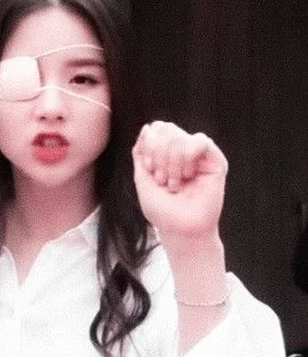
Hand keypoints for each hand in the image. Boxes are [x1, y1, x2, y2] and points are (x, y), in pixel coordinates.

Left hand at [132, 121, 227, 243]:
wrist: (180, 229)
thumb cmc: (161, 209)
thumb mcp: (141, 177)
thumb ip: (141, 152)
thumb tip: (148, 127)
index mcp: (165, 153)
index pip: (156, 129)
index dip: (149, 146)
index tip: (149, 170)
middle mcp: (182, 151)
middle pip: (167, 129)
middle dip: (159, 156)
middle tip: (163, 181)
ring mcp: (199, 156)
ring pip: (180, 136)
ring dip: (171, 163)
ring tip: (175, 184)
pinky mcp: (215, 161)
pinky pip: (200, 140)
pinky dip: (187, 157)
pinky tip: (187, 176)